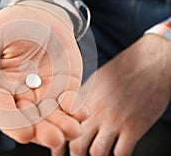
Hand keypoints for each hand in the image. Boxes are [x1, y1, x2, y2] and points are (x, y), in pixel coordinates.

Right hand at [0, 1, 88, 154]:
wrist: (40, 14)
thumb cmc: (10, 25)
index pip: (3, 112)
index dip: (14, 124)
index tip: (26, 132)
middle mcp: (21, 96)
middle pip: (30, 121)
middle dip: (42, 132)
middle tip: (54, 138)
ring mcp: (45, 93)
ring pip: (51, 117)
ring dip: (62, 126)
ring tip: (72, 130)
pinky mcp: (65, 87)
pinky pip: (71, 103)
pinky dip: (76, 110)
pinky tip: (81, 112)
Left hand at [69, 34, 170, 155]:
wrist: (150, 62)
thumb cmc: (123, 67)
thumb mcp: (95, 79)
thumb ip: (83, 98)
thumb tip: (74, 111)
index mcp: (84, 99)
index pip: (64, 126)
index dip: (58, 142)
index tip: (57, 151)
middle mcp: (96, 111)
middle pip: (76, 144)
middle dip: (72, 155)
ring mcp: (115, 121)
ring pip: (96, 152)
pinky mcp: (134, 127)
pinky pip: (121, 153)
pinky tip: (116, 154)